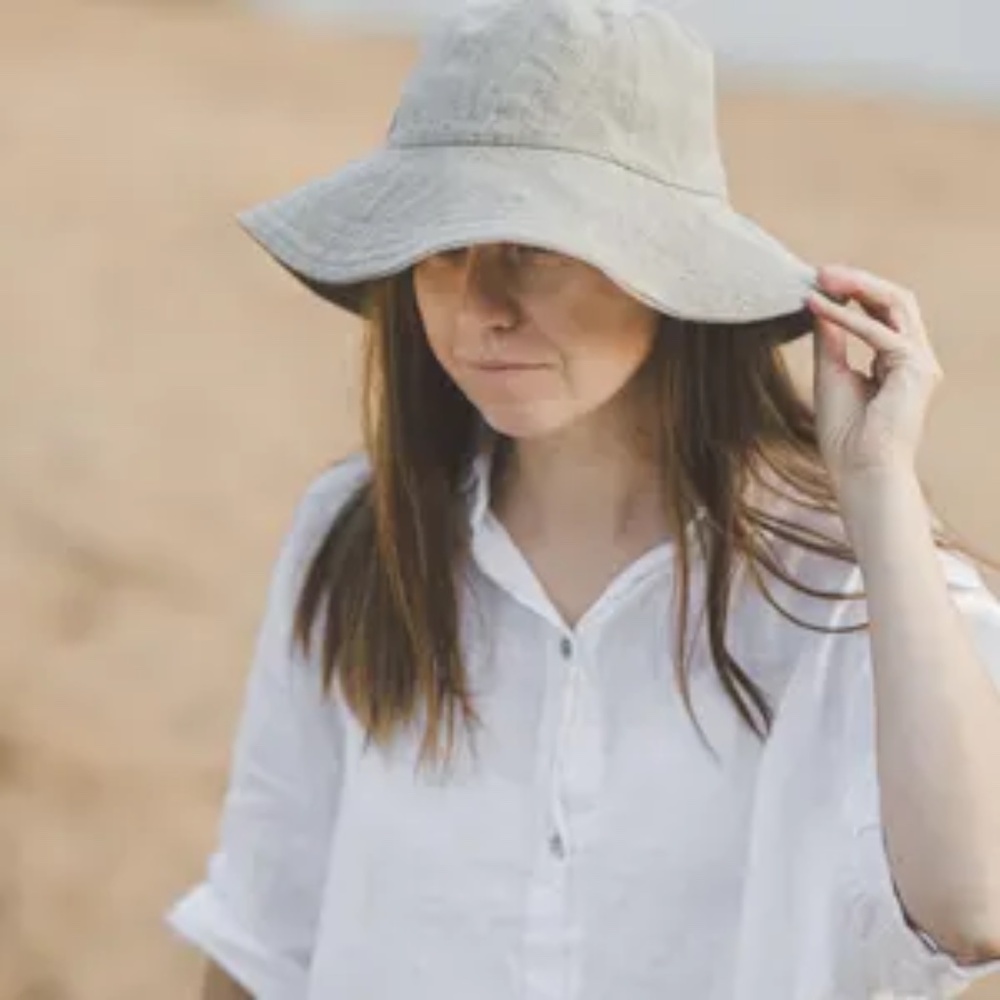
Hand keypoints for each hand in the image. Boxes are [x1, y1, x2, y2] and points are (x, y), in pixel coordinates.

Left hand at [806, 264, 943, 491]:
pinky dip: (847, 317)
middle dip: (858, 281)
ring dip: (858, 287)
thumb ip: (831, 340)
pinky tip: (819, 307)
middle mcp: (917, 359)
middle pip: (895, 300)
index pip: (884, 312)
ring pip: (896, 304)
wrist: (861, 471)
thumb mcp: (831, 375)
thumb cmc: (846, 435)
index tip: (819, 281)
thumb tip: (820, 304)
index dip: (854, 292)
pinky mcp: (917, 370)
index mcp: (899, 362)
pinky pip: (879, 333)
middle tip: (821, 270)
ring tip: (823, 277)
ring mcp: (922, 363)